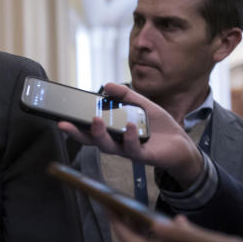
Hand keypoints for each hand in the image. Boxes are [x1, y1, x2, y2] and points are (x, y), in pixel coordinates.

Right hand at [58, 82, 204, 186]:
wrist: (181, 144)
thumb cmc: (158, 127)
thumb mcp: (141, 105)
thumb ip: (125, 96)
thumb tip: (108, 85)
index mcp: (113, 132)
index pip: (89, 129)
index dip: (74, 125)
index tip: (60, 118)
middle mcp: (116, 143)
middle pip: (91, 141)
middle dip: (76, 133)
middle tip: (64, 124)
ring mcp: (128, 151)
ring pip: (108, 147)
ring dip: (100, 134)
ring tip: (96, 120)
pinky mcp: (144, 156)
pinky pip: (133, 148)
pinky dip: (130, 136)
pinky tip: (130, 125)